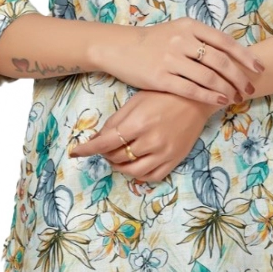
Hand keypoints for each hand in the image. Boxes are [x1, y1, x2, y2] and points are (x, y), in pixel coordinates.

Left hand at [68, 89, 215, 182]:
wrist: (196, 99)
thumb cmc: (164, 95)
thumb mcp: (136, 101)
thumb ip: (116, 121)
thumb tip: (97, 138)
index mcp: (138, 123)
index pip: (105, 142)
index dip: (87, 149)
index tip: (75, 152)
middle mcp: (150, 141)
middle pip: (117, 157)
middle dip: (105, 153)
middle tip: (104, 147)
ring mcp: (164, 153)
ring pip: (132, 171)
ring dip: (119, 166)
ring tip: (117, 157)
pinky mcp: (174, 160)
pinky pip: (151, 176)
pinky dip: (138, 174)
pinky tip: (135, 164)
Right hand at [95, 17, 263, 107]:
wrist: (120, 47)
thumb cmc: (153, 41)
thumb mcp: (177, 30)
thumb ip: (201, 39)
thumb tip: (231, 53)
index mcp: (190, 26)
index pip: (224, 41)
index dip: (244, 56)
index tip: (258, 68)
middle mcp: (182, 40)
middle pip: (220, 61)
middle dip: (239, 77)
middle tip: (249, 88)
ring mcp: (170, 59)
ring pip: (208, 77)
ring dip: (226, 89)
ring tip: (236, 97)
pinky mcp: (160, 78)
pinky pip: (191, 89)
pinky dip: (209, 97)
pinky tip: (220, 102)